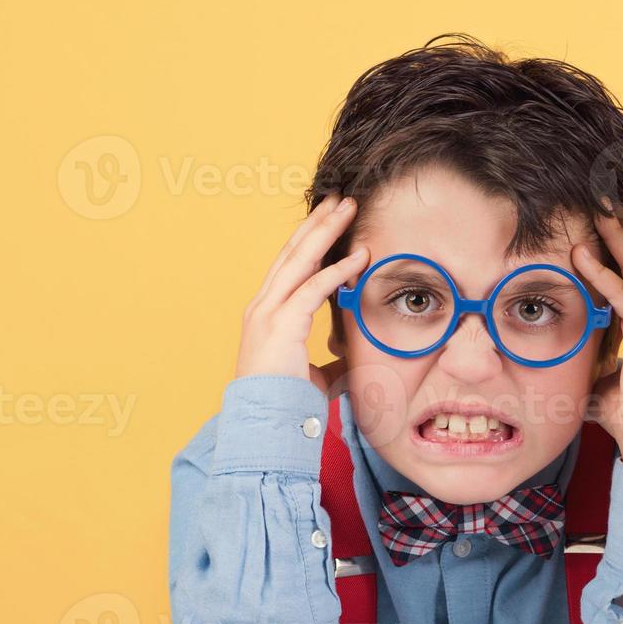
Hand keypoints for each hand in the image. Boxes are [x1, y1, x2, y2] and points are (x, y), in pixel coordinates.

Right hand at [235, 192, 368, 395]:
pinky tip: (359, 258)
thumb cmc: (286, 404)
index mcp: (268, 313)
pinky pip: (313, 290)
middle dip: (317, 222)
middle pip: (292, 251)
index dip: (310, 239)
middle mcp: (263, 306)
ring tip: (348, 208)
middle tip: (339, 197)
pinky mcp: (280, 325)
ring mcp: (268, 313)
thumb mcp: (316, 377)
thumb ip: (334, 362)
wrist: (264, 425)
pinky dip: (337, 272)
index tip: (329, 218)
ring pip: (299, 260)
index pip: (290, 266)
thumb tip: (356, 360)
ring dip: (325, 231)